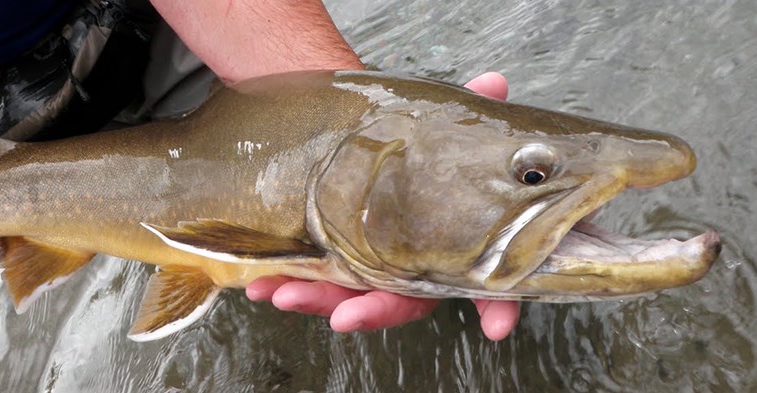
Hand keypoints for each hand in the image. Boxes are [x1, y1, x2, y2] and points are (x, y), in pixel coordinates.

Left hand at [246, 72, 519, 340]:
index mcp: (451, 245)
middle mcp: (412, 267)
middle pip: (400, 301)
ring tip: (279, 294)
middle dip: (371, 311)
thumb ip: (471, 109)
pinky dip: (286, 283)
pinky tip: (259, 284)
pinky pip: (313, 282)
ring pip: (347, 297)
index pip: (483, 283)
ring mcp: (370, 269)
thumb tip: (493, 84)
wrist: (366, 139)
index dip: (497, 307)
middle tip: (344, 317)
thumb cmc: (415, 143)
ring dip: (314, 300)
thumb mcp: (443, 124)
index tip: (495, 329)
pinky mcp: (334, 263)